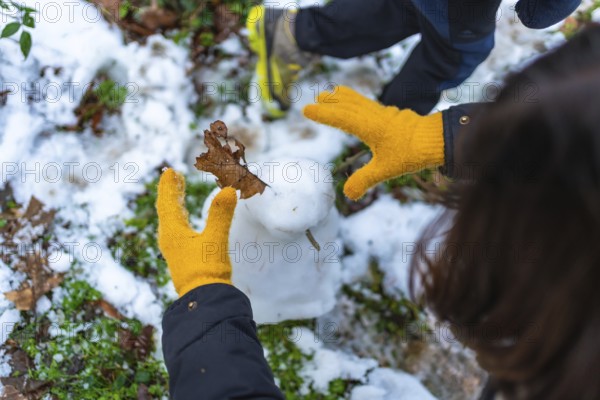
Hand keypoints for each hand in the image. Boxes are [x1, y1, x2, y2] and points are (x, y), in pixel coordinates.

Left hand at [156, 169, 236, 296]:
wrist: (204, 301)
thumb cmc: (207, 269)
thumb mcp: (215, 239)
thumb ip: (221, 214)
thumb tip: (228, 189)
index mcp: (172, 232)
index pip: (167, 202)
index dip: (169, 186)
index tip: (170, 171)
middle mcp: (169, 239)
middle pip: (167, 210)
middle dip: (171, 193)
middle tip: (173, 177)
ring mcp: (174, 250)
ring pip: (171, 221)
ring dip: (175, 205)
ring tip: (179, 194)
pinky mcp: (182, 258)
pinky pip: (177, 231)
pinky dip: (180, 218)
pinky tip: (186, 222)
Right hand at [303, 86, 444, 199]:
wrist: (437, 140)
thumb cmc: (411, 153)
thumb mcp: (385, 170)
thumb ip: (364, 181)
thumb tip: (348, 195)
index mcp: (369, 127)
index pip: (340, 118)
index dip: (323, 115)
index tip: (307, 110)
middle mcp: (374, 116)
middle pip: (348, 106)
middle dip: (332, 103)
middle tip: (317, 98)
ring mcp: (384, 113)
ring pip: (360, 102)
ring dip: (345, 97)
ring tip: (333, 91)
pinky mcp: (392, 115)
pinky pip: (370, 104)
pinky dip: (359, 100)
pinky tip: (360, 103)